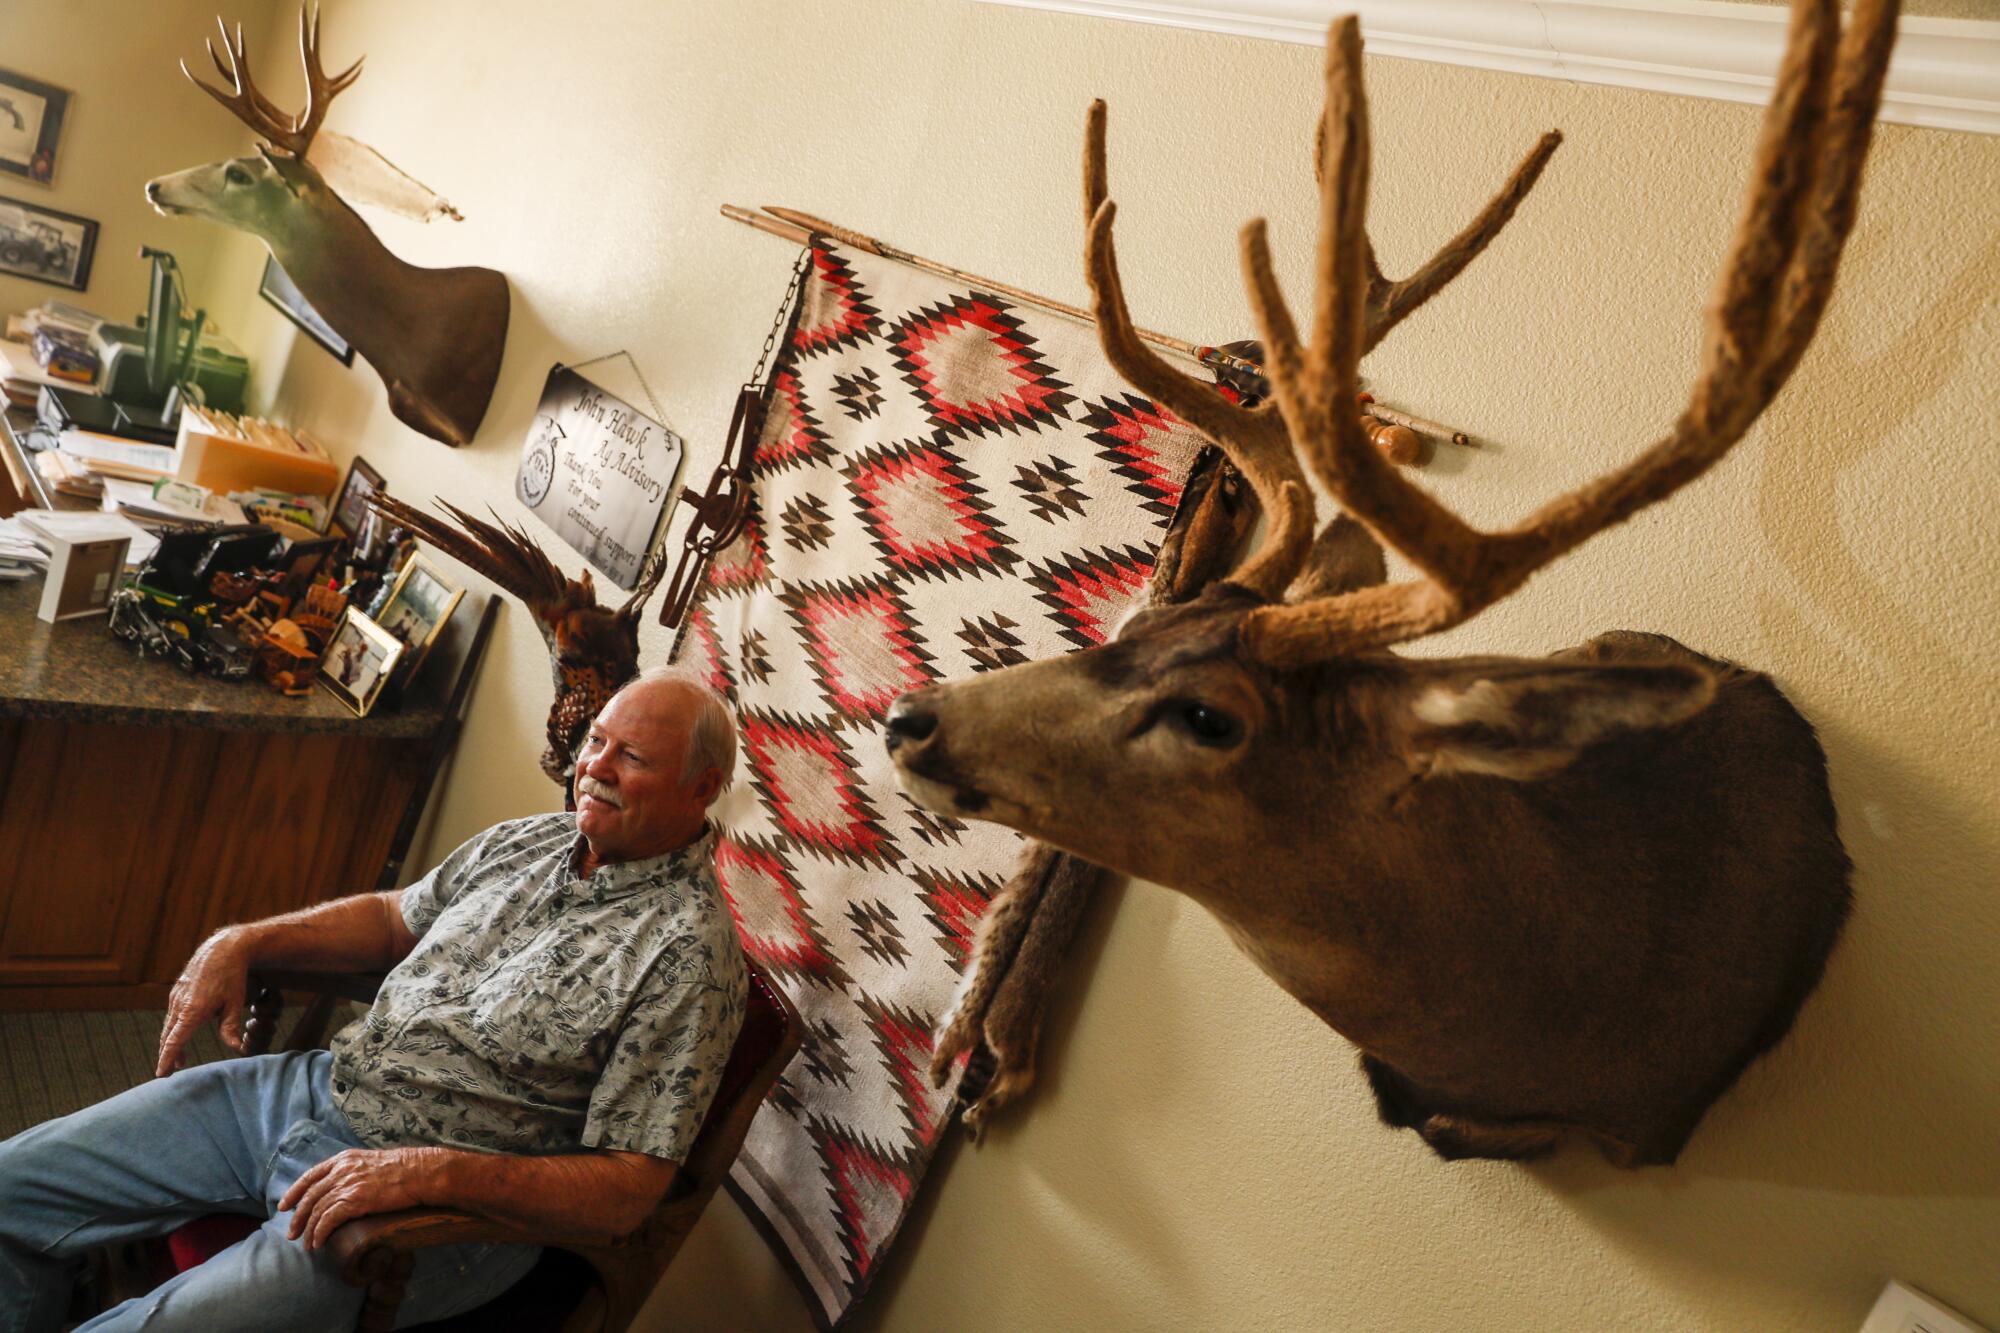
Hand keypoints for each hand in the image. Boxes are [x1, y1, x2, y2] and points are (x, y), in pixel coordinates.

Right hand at [156, 929, 253, 1076]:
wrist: (222, 949)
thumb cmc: (231, 977)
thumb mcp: (234, 1003)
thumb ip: (230, 1027)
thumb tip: (235, 1048)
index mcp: (193, 1011)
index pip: (175, 1041)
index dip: (166, 1059)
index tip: (160, 1074)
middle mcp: (180, 1004)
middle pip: (168, 1036)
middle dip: (167, 1055)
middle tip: (167, 1072)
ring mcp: (176, 996)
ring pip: (169, 1025)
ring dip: (172, 1042)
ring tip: (179, 1058)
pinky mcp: (177, 991)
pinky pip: (172, 1014)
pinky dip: (174, 1027)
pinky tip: (182, 1033)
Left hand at [280, 1147, 442, 1249]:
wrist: (421, 1171)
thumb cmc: (404, 1168)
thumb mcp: (372, 1161)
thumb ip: (354, 1171)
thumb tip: (346, 1186)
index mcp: (344, 1159)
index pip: (310, 1176)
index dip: (294, 1193)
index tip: (284, 1206)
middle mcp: (342, 1170)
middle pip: (310, 1196)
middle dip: (298, 1218)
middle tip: (292, 1234)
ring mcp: (348, 1185)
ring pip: (317, 1211)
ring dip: (309, 1231)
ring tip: (307, 1245)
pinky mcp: (355, 1200)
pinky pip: (328, 1220)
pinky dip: (320, 1233)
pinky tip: (318, 1243)